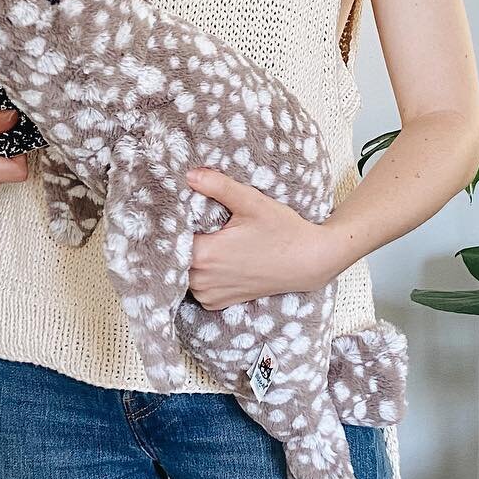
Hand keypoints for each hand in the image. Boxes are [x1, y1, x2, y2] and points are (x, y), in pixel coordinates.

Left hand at [184, 166, 336, 309]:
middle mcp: (202, 280)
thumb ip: (218, 187)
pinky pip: (195, 287)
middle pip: (174, 256)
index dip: (171, 223)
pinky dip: (199, 274)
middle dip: (179, 239)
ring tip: (206, 239)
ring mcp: (209, 294)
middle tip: (194, 222)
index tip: (176, 211)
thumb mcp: (251, 202)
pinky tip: (215, 259)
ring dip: (188, 258)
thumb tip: (190, 175)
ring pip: (182, 272)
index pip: (170, 237)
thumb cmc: (282, 231)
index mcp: (205, 254)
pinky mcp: (216, 303)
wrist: (307, 261)